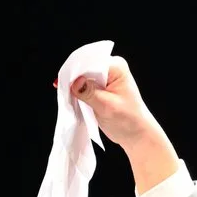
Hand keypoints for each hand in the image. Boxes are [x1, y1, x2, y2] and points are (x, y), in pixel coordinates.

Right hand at [73, 55, 181, 191]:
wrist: (135, 134)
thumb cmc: (128, 119)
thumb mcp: (107, 106)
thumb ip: (89, 92)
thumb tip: (74, 82)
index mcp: (116, 66)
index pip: (90, 62)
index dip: (76, 70)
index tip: (64, 82)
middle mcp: (109, 68)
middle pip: (84, 68)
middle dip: (73, 79)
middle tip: (60, 89)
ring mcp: (103, 78)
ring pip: (81, 78)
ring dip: (73, 87)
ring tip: (66, 96)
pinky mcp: (98, 88)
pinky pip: (82, 86)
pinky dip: (76, 93)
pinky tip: (71, 99)